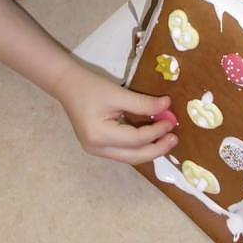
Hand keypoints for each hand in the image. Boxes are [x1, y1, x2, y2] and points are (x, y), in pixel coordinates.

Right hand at [54, 64, 177, 163]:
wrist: (67, 84)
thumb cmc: (90, 86)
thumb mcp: (118, 93)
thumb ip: (143, 103)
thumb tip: (167, 107)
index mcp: (100, 136)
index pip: (136, 139)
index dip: (157, 131)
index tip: (172, 120)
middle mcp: (97, 148)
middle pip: (134, 156)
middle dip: (157, 149)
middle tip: (175, 138)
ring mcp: (95, 150)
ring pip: (129, 157)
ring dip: (149, 149)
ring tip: (166, 139)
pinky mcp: (96, 146)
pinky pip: (122, 152)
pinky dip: (138, 146)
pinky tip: (150, 138)